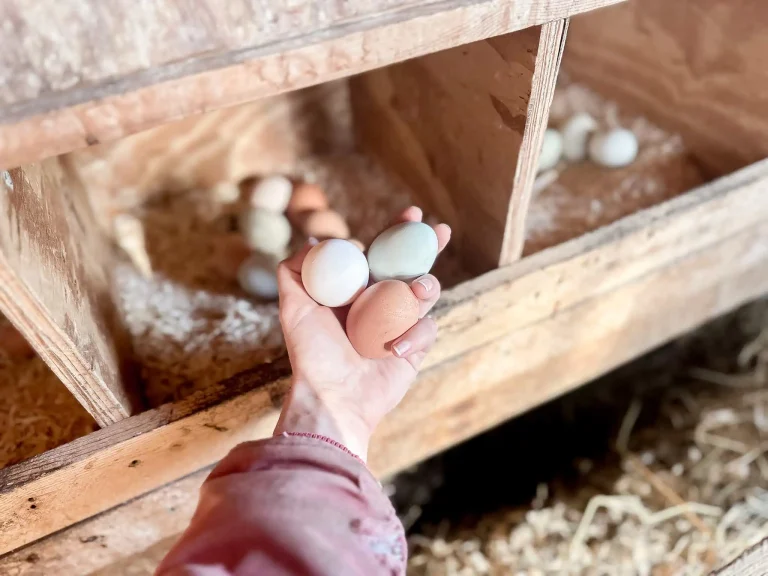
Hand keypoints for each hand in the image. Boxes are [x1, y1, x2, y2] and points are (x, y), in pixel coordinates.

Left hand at [273, 207, 450, 459]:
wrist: (333, 398)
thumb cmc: (312, 354)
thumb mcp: (293, 307)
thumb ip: (295, 271)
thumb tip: (315, 240)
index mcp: (356, 290)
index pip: (380, 252)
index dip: (397, 231)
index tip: (411, 213)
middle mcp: (380, 303)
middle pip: (411, 265)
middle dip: (430, 245)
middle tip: (441, 230)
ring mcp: (400, 324)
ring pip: (427, 292)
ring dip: (426, 286)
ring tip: (416, 291)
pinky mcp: (415, 348)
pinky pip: (427, 328)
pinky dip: (414, 334)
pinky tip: (394, 348)